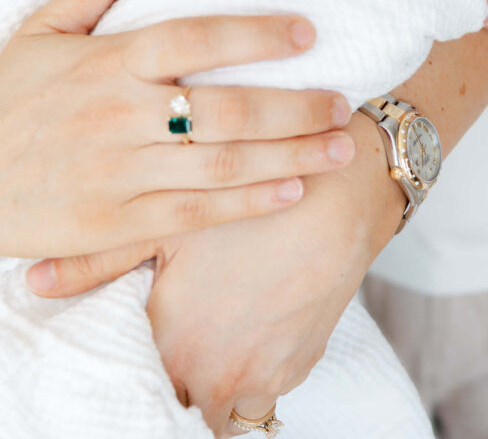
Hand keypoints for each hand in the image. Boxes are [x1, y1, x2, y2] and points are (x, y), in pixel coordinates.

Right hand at [5, 0, 353, 261]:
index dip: (255, 33)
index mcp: (106, 62)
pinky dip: (248, 204)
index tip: (306, 32)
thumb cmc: (5, 99)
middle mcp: (119, 116)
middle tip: (344, 101)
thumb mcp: (38, 30)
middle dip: (294, 106)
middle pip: (225, 109)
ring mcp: (120, 174)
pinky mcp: (116, 225)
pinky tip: (293, 190)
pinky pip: (195, 213)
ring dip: (290, 155)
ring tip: (340, 146)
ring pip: (221, 164)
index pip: (193, 37)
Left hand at [25, 113, 402, 436]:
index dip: (142, 347)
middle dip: (177, 366)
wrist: (345, 191)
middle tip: (187, 320)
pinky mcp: (297, 368)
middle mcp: (212, 371)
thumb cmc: (255, 196)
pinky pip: (262, 390)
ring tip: (222, 319)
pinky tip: (256, 316)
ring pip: (221, 400)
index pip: (138, 373)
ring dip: (216, 373)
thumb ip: (102, 260)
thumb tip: (36, 281)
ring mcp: (259, 376)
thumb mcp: (175, 220)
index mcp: (172, 335)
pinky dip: (254, 366)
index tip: (153, 325)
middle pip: (177, 391)